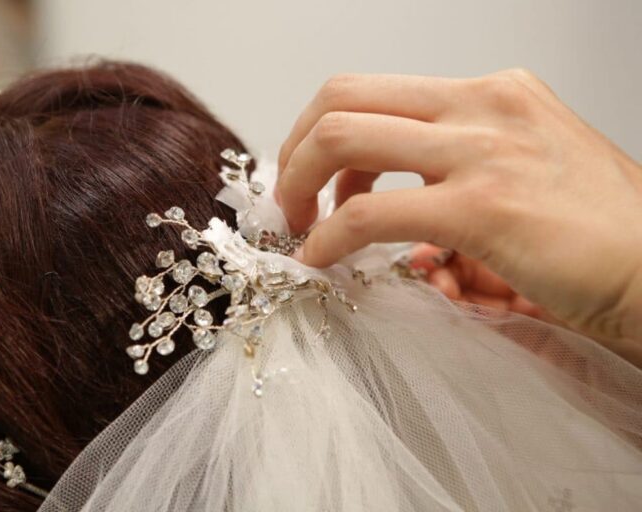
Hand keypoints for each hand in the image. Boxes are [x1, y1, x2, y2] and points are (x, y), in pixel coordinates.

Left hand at [275, 70, 641, 360]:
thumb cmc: (598, 231)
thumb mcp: (525, 169)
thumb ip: (458, 172)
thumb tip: (393, 212)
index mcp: (492, 94)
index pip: (376, 92)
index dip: (324, 133)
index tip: (315, 177)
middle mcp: (483, 105)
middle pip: (342, 96)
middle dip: (295, 150)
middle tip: (290, 197)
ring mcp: (481, 150)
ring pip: (342, 137)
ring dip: (298, 184)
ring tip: (300, 227)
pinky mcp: (480, 207)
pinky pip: (367, 215)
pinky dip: (327, 238)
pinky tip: (320, 259)